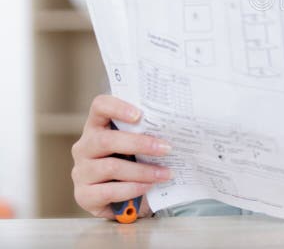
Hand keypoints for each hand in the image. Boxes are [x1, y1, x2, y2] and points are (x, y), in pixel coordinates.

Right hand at [71, 94, 172, 218]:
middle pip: (106, 140)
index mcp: (97, 127)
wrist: (123, 201)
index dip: (117, 107)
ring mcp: (82, 172)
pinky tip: (147, 187)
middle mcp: (84, 147)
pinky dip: (132, 189)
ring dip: (143, 171)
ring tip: (165, 174)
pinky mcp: (84, 195)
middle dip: (140, 144)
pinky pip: (108, 191)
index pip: (99, 107)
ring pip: (111, 167)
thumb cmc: (133, 164)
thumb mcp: (137, 146)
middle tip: (166, 148)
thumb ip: (146, 134)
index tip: (139, 115)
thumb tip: (176, 131)